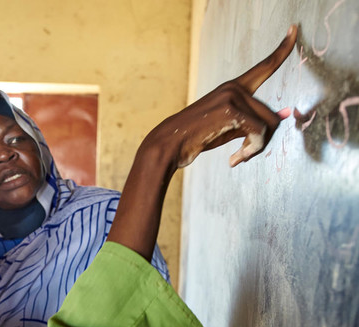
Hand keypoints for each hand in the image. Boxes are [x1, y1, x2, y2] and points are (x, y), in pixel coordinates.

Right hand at [107, 25, 297, 260]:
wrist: (169, 145)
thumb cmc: (195, 138)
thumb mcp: (227, 129)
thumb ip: (254, 122)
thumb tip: (287, 114)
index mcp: (233, 88)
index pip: (263, 67)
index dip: (282, 49)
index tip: (294, 29)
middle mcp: (235, 87)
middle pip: (272, 115)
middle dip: (262, 141)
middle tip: (243, 156)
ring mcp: (233, 96)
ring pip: (268, 125)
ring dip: (256, 148)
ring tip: (238, 158)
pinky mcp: (231, 109)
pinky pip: (259, 132)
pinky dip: (251, 150)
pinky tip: (233, 161)